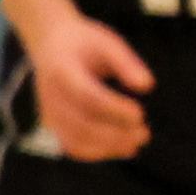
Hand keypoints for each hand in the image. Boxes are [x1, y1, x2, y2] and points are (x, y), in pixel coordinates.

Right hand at [17, 3, 154, 158]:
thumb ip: (126, 62)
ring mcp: (48, 111)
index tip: (140, 113)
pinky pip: (71, 146)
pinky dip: (96, 152)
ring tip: (136, 144)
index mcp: (61, 69)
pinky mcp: (51, 123)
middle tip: (145, 133)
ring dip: (107, 147)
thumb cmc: (85, 43)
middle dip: (114, 134)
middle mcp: (50, 94)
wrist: (50, 44)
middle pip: (80, 123)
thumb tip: (147, 86)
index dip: (114, 109)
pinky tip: (122, 148)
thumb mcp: (107, 42)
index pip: (86, 96)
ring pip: (74, 140)